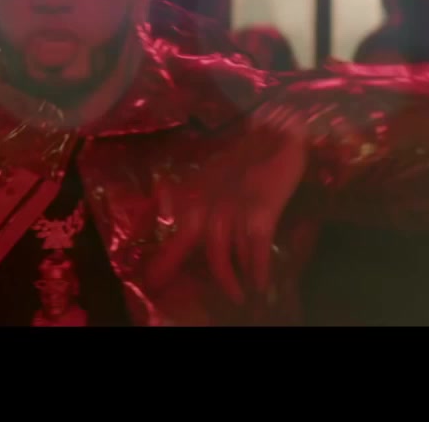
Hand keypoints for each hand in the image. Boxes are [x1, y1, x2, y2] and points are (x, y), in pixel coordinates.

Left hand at [142, 106, 308, 304]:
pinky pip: (255, 248)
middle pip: (187, 241)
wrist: (277, 132)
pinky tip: (259, 285)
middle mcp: (209, 201)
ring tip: (236, 296)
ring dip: (229, 279)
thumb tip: (171, 214)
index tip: (152, 280)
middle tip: (163, 287)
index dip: (163, 255)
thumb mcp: (211, 173)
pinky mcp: (260, 210)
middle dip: (173, 265)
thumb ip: (192, 194)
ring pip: (223, 253)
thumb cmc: (246, 156)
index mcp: (196, 192)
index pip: (171, 226)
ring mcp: (234, 207)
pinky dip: (257, 269)